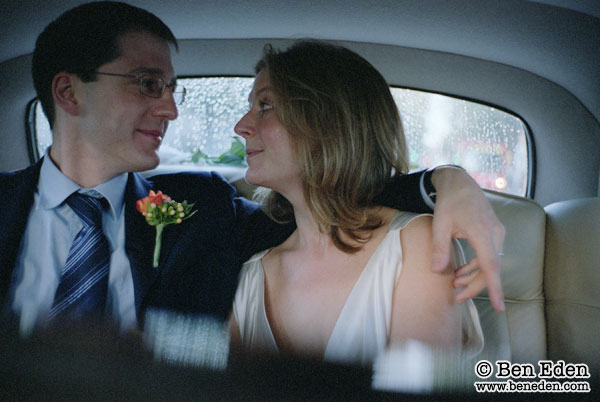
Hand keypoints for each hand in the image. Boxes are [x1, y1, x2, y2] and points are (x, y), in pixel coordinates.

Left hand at [430, 167, 505, 310]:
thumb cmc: (449, 202)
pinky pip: (488, 255)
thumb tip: (438, 271)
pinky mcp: (494, 233)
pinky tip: (462, 272)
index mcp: (482, 231)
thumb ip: (439, 248)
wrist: (460, 183)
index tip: (500, 306)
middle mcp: (495, 233)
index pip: (491, 265)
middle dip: (475, 286)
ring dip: (474, 276)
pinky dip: (476, 266)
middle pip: (490, 268)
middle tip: (457, 298)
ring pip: (490, 263)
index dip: (495, 287)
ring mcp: (497, 233)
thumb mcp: (439, 224)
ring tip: (455, 284)